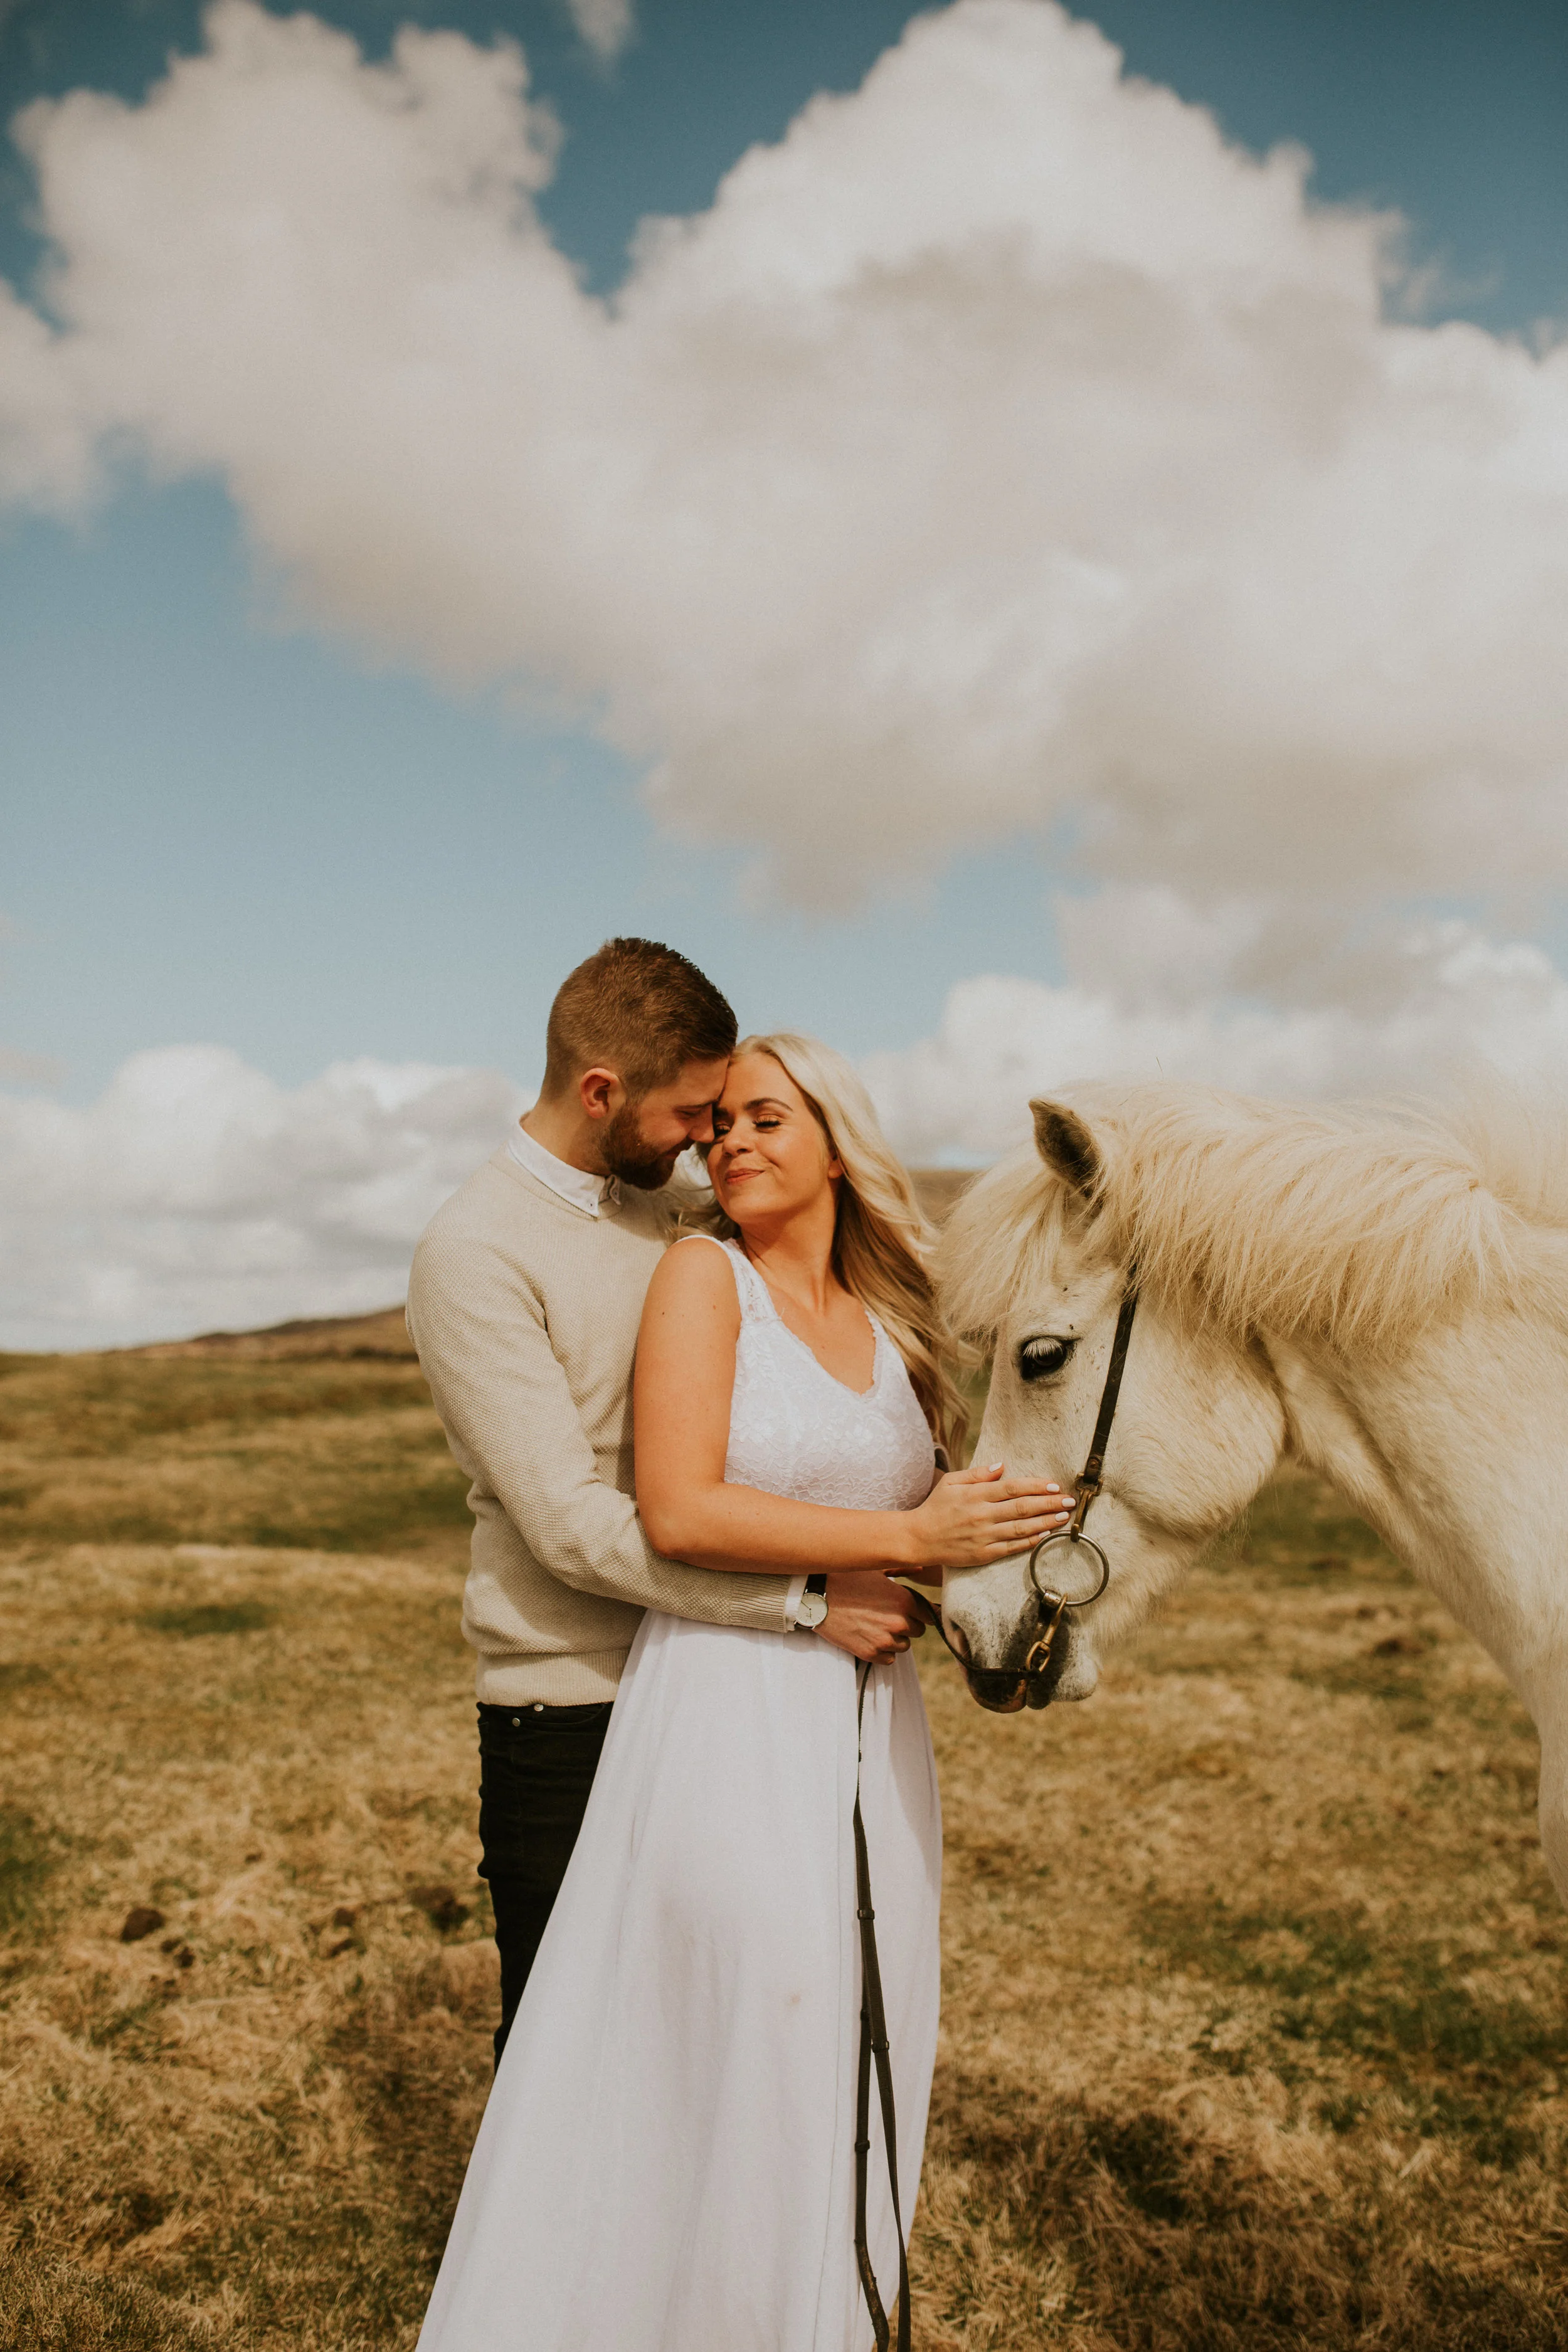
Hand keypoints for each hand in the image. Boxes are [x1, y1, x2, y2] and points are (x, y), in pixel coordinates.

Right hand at [816, 1570, 927, 1664]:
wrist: (817, 1598)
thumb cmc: (847, 1579)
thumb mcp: (876, 1570)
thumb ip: (903, 1569)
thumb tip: (922, 1566)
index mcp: (905, 1600)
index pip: (929, 1615)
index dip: (919, 1611)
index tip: (908, 1608)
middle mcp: (899, 1622)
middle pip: (917, 1631)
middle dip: (907, 1624)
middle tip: (887, 1614)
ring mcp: (884, 1641)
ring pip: (904, 1646)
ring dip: (895, 1638)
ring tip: (876, 1624)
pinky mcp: (870, 1654)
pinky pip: (889, 1659)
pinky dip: (883, 1651)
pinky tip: (870, 1637)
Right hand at [904, 1461, 1071, 1569]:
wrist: (918, 1538)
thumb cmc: (935, 1507)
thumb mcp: (951, 1482)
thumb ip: (977, 1474)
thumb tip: (1002, 1466)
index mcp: (975, 1495)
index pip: (1012, 1488)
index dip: (1035, 1486)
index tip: (1054, 1485)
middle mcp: (981, 1515)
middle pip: (1022, 1508)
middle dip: (1048, 1503)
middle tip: (1070, 1501)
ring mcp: (983, 1536)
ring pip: (1021, 1529)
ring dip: (1045, 1522)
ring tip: (1064, 1517)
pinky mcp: (983, 1554)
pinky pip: (1011, 1548)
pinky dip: (1029, 1542)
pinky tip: (1045, 1536)